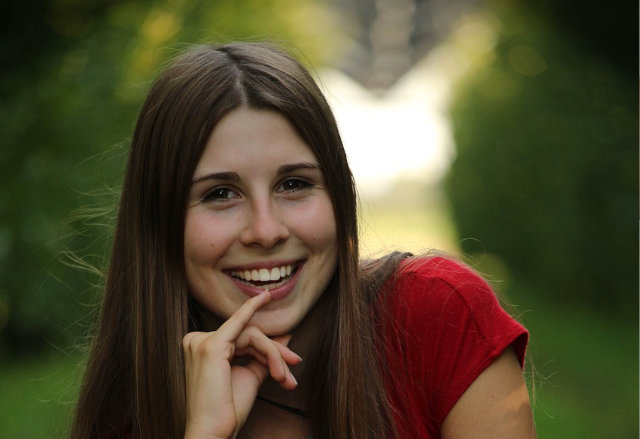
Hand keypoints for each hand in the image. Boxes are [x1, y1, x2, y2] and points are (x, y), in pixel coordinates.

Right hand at [182, 291, 300, 438]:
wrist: (213, 433)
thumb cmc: (227, 410)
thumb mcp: (249, 376)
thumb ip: (264, 355)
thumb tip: (284, 335)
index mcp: (202, 347)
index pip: (241, 339)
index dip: (268, 349)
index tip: (290, 358)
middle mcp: (197, 341)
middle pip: (248, 334)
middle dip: (275, 351)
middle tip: (295, 365)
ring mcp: (201, 341)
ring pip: (251, 335)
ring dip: (274, 354)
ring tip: (285, 378)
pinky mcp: (212, 346)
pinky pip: (243, 326)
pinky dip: (253, 310)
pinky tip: (264, 298)